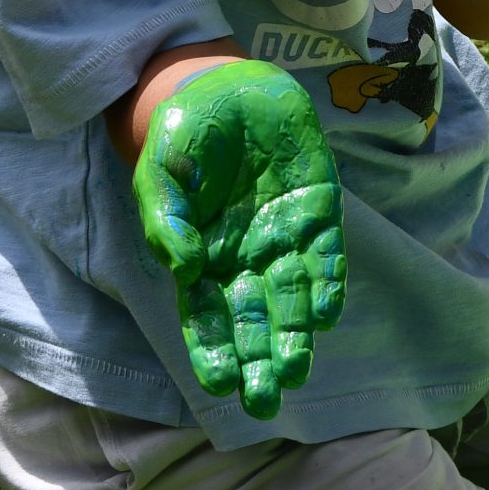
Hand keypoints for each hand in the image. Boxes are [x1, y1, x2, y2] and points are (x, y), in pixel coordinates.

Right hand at [132, 59, 345, 419]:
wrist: (226, 87)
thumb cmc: (185, 137)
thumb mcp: (161, 175)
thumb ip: (167, 222)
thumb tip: (183, 269)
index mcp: (202, 259)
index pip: (206, 318)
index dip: (213, 351)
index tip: (221, 384)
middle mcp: (245, 258)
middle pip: (253, 321)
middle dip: (259, 361)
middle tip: (265, 402)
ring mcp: (284, 236)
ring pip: (293, 298)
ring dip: (295, 335)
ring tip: (296, 369)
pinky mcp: (318, 209)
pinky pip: (326, 253)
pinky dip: (327, 282)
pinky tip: (327, 312)